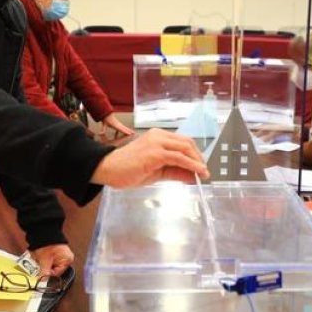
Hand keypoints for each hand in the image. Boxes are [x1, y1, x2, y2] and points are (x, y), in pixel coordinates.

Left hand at [30, 243, 74, 277]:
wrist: (42, 230)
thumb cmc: (47, 242)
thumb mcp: (45, 260)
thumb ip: (44, 272)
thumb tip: (42, 281)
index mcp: (66, 260)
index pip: (56, 274)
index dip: (47, 274)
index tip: (39, 274)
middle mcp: (64, 258)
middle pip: (52, 269)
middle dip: (43, 267)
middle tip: (37, 264)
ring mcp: (58, 255)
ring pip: (48, 265)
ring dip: (41, 263)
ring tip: (36, 258)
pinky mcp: (52, 252)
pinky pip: (46, 259)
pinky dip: (40, 259)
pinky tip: (36, 255)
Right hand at [91, 128, 207, 187]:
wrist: (107, 169)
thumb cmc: (127, 170)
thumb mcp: (157, 172)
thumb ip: (175, 172)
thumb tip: (193, 176)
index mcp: (158, 137)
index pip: (182, 142)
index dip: (195, 154)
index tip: (201, 166)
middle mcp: (158, 136)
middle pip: (187, 143)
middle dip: (199, 157)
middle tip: (204, 171)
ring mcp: (157, 143)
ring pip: (185, 148)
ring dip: (198, 161)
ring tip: (204, 173)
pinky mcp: (155, 153)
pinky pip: (179, 158)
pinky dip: (192, 165)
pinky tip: (198, 172)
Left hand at [101, 113, 134, 137]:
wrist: (106, 113)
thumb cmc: (106, 119)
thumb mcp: (104, 124)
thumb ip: (103, 129)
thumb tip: (100, 133)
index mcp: (116, 125)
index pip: (121, 129)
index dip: (125, 132)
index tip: (129, 134)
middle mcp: (118, 124)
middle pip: (125, 128)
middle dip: (129, 131)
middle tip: (134, 133)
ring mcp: (119, 124)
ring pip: (125, 128)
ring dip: (129, 130)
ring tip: (133, 132)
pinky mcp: (118, 124)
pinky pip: (122, 128)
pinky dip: (125, 130)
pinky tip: (125, 133)